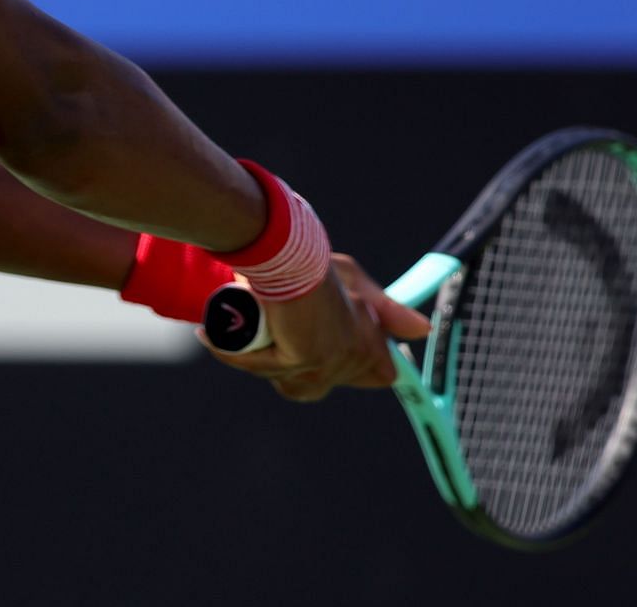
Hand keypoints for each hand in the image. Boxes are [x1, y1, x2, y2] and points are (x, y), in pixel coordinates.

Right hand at [199, 253, 431, 401]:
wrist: (288, 250)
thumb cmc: (317, 264)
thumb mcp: (353, 284)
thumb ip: (386, 311)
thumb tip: (425, 330)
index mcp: (368, 341)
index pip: (376, 376)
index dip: (346, 366)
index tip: (309, 342)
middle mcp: (352, 357)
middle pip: (317, 386)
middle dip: (291, 361)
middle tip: (276, 327)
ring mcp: (329, 361)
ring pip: (289, 383)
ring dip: (263, 358)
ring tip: (251, 323)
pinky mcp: (303, 359)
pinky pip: (260, 368)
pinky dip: (235, 351)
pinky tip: (212, 333)